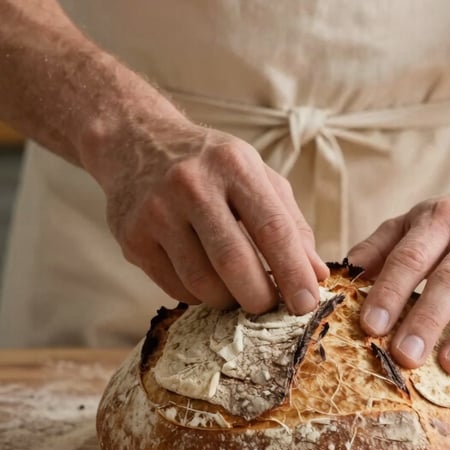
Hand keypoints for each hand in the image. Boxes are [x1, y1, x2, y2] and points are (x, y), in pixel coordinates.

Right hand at [93, 110, 327, 315]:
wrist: (136, 141)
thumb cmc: (209, 163)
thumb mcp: (255, 174)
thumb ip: (290, 221)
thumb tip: (317, 273)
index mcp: (233, 165)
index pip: (272, 228)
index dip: (293, 272)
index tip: (308, 304)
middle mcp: (192, 185)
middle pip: (234, 262)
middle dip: (260, 298)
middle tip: (271, 307)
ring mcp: (157, 212)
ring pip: (202, 283)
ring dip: (229, 301)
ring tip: (239, 293)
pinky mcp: (133, 238)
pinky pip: (175, 287)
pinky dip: (199, 295)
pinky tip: (207, 281)